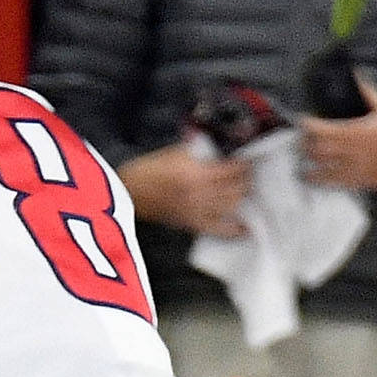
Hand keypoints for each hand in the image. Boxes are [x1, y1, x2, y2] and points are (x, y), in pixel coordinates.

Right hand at [116, 141, 251, 237]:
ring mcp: (197, 211)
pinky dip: (234, 230)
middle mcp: (199, 194)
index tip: (249, 159)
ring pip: (231, 206)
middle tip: (248, 174)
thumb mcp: (173, 151)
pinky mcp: (191, 224)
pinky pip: (218, 229)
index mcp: (195, 173)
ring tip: (244, 190)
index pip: (232, 169)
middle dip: (246, 180)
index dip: (244, 164)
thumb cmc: (147, 170)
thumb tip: (219, 146)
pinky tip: (246, 227)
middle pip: (236, 188)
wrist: (127, 191)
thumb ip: (198, 148)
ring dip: (241, 197)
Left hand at [300, 79, 376, 192]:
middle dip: (304, 142)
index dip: (307, 124)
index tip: (303, 119)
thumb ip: (368, 93)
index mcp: (358, 133)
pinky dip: (316, 179)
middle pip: (315, 149)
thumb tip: (354, 76)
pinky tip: (309, 175)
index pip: (321, 129)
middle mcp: (353, 152)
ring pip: (318, 168)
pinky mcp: (357, 183)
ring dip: (307, 161)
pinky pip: (330, 184)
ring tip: (303, 155)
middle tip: (302, 137)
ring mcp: (354, 170)